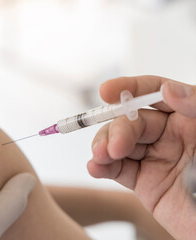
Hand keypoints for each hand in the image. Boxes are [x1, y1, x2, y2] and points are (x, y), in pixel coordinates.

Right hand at [87, 76, 195, 239]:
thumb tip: (168, 90)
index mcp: (189, 118)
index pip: (155, 93)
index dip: (130, 88)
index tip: (107, 91)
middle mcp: (169, 135)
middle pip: (131, 121)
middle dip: (116, 130)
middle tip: (113, 147)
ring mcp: (154, 158)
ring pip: (118, 143)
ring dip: (103, 146)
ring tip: (99, 156)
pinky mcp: (144, 182)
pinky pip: (117, 170)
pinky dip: (101, 167)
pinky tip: (95, 167)